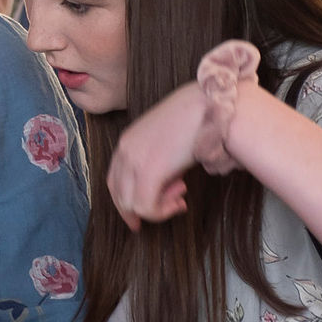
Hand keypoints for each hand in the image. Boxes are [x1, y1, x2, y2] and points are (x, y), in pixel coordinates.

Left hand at [108, 82, 219, 226]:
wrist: (207, 107)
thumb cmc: (193, 123)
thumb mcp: (166, 145)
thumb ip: (157, 164)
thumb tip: (164, 188)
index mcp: (127, 142)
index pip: (114, 182)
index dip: (127, 203)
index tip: (144, 215)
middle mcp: (125, 150)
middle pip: (119, 196)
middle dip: (143, 210)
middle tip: (172, 205)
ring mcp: (134, 160)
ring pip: (131, 205)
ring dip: (158, 209)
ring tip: (180, 197)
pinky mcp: (149, 170)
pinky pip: (145, 207)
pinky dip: (161, 212)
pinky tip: (180, 201)